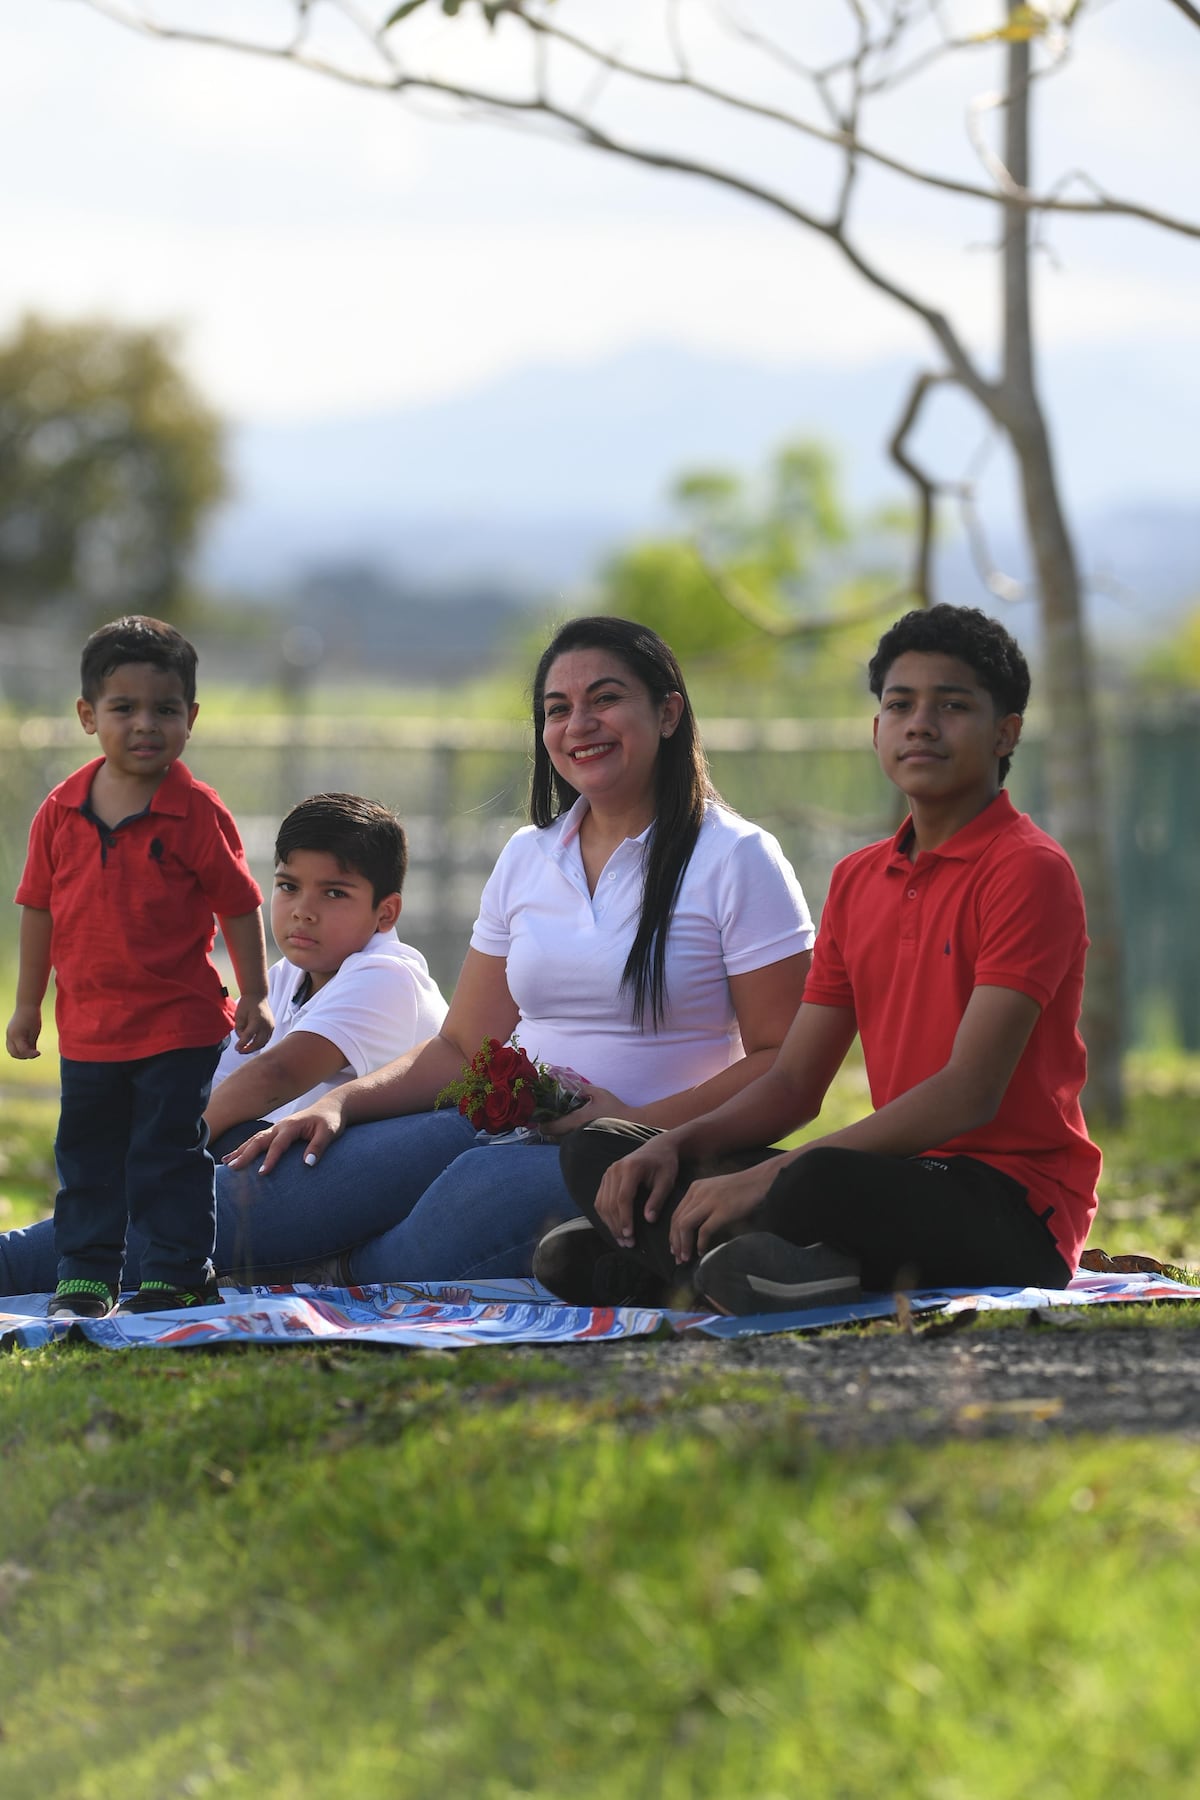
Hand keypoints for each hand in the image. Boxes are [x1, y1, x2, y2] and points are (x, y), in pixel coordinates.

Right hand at [6, 1005, 41, 1059]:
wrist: (26, 1005)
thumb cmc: (33, 1017)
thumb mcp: (35, 1032)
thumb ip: (32, 1044)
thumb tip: (32, 1053)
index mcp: (17, 1035)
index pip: (22, 1051)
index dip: (31, 1054)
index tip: (39, 1053)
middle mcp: (10, 1036)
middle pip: (14, 1053)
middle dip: (24, 1056)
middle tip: (34, 1054)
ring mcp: (8, 1034)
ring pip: (11, 1050)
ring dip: (20, 1053)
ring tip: (31, 1050)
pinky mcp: (9, 1033)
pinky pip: (12, 1045)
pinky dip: (18, 1048)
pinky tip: (28, 1045)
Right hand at [221, 1091, 348, 1173]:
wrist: (330, 1108)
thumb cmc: (330, 1121)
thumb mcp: (329, 1133)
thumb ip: (318, 1146)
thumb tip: (308, 1164)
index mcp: (292, 1126)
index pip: (278, 1144)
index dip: (270, 1159)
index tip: (262, 1173)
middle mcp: (280, 1126)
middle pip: (259, 1140)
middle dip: (245, 1154)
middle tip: (233, 1168)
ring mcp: (276, 1128)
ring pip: (254, 1140)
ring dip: (240, 1151)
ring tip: (227, 1164)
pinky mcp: (276, 1132)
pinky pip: (257, 1140)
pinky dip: (243, 1148)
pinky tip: (232, 1157)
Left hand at [233, 995, 274, 1053]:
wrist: (257, 996)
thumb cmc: (247, 1004)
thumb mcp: (239, 1015)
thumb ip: (239, 1029)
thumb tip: (242, 1040)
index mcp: (257, 1020)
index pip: (249, 1036)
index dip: (242, 1044)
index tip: (237, 1049)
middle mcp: (266, 1024)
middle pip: (258, 1042)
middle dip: (249, 1049)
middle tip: (240, 1051)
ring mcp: (271, 1026)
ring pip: (263, 1042)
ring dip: (255, 1047)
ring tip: (245, 1049)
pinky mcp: (272, 1027)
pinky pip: (266, 1039)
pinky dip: (260, 1043)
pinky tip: (253, 1044)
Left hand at [538, 1085, 637, 1140]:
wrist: (632, 1125)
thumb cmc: (615, 1108)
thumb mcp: (598, 1093)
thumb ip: (580, 1088)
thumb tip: (564, 1080)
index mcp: (576, 1121)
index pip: (549, 1128)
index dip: (543, 1123)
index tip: (542, 1117)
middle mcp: (576, 1135)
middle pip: (552, 1137)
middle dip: (549, 1128)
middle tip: (549, 1118)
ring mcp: (582, 1143)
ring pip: (561, 1142)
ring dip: (558, 1133)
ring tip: (560, 1123)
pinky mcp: (587, 1147)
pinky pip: (571, 1144)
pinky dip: (568, 1137)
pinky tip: (572, 1129)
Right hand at [594, 1131, 681, 1247]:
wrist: (658, 1148)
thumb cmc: (665, 1165)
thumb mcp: (667, 1181)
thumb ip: (657, 1199)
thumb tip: (648, 1220)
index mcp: (630, 1168)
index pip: (623, 1198)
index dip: (625, 1218)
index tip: (630, 1235)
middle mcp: (615, 1169)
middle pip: (610, 1203)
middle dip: (617, 1226)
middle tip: (627, 1243)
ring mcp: (608, 1173)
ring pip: (602, 1203)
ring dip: (610, 1224)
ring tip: (622, 1239)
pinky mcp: (606, 1178)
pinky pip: (600, 1200)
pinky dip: (605, 1216)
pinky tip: (614, 1227)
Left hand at [668, 1160, 782, 1264]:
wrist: (760, 1180)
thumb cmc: (741, 1189)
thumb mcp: (715, 1190)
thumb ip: (702, 1204)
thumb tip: (694, 1230)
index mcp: (695, 1188)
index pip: (676, 1214)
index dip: (672, 1234)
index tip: (675, 1248)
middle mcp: (698, 1193)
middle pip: (677, 1221)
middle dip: (676, 1242)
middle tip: (678, 1257)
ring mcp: (710, 1201)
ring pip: (685, 1225)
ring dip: (684, 1244)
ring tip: (686, 1258)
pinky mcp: (722, 1210)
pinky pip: (704, 1230)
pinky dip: (700, 1243)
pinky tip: (702, 1252)